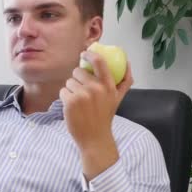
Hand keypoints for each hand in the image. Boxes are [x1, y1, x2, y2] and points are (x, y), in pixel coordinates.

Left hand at [59, 51, 133, 179]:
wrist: (95, 138)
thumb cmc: (105, 117)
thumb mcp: (118, 98)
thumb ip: (124, 81)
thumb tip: (128, 63)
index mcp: (108, 86)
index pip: (99, 62)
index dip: (90, 54)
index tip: (84, 54)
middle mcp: (96, 88)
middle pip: (78, 71)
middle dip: (77, 79)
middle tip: (82, 92)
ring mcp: (82, 95)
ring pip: (69, 81)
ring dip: (71, 89)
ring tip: (79, 102)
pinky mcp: (70, 102)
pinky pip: (63, 91)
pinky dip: (65, 97)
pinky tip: (72, 107)